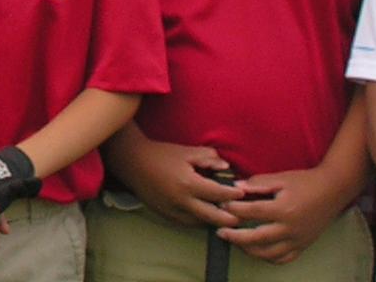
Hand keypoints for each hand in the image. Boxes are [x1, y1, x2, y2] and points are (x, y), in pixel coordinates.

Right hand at [109, 135, 242, 228]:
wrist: (133, 162)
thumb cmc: (162, 154)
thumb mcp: (188, 152)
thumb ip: (210, 158)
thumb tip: (227, 167)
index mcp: (189, 184)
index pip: (219, 194)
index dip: (234, 195)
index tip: (243, 193)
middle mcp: (182, 201)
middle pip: (213, 217)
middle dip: (230, 217)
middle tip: (241, 215)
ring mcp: (173, 211)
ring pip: (201, 224)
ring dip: (214, 220)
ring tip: (226, 216)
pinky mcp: (166, 215)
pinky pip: (188, 223)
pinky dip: (199, 220)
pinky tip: (206, 215)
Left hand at [220, 165, 357, 263]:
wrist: (334, 190)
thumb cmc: (306, 181)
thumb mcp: (281, 178)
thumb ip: (257, 183)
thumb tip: (234, 187)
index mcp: (283, 208)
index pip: (251, 212)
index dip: (233, 209)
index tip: (222, 205)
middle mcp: (290, 228)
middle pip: (256, 238)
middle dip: (234, 236)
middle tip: (220, 232)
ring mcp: (297, 240)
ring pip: (267, 254)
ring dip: (248, 250)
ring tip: (236, 242)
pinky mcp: (303, 245)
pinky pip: (282, 258)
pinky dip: (268, 257)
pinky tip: (257, 250)